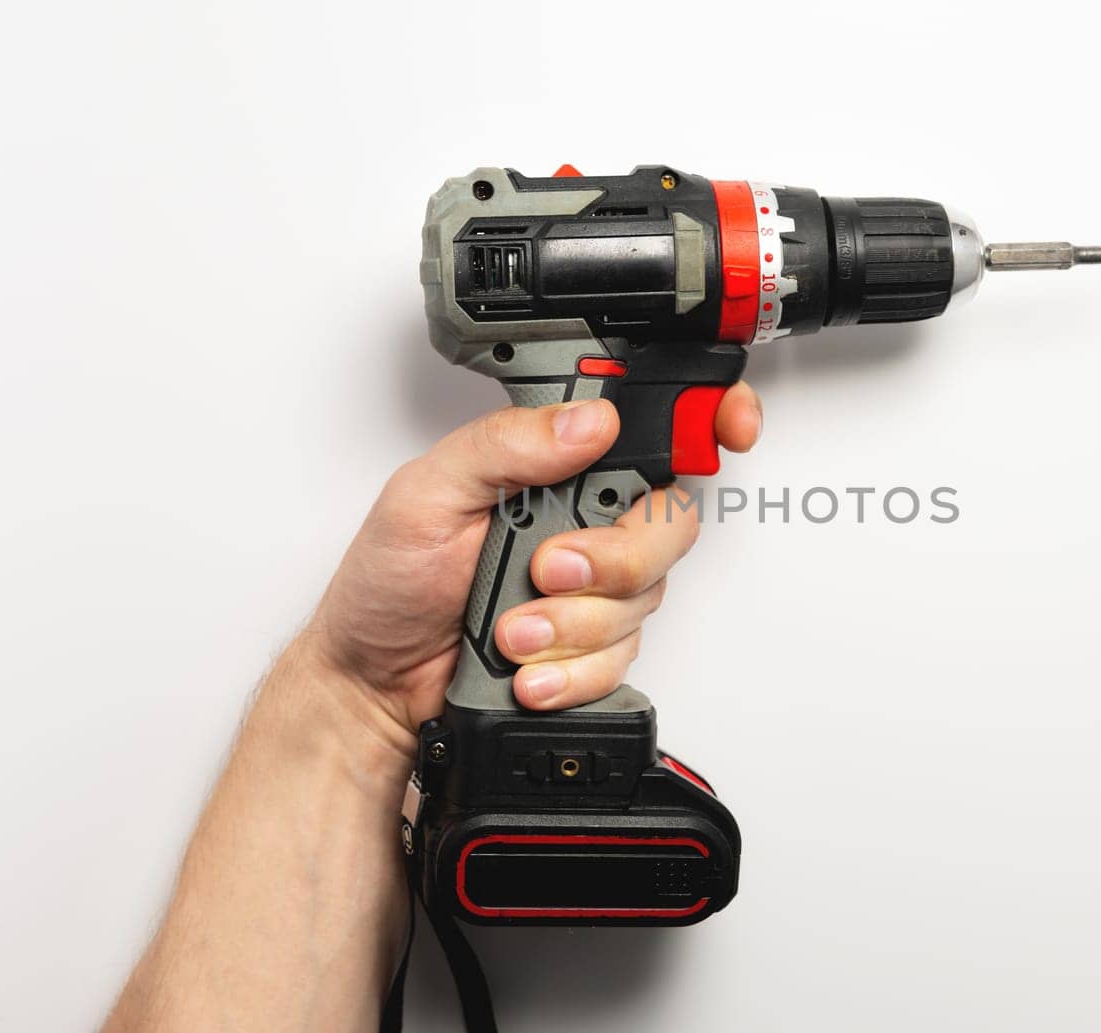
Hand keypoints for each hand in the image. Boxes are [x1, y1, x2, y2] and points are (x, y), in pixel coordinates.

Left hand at [303, 382, 762, 746]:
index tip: (728, 429)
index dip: (707, 420)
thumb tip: (588, 422)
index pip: (651, 427)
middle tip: (549, 569)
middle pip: (668, 524)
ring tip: (511, 630)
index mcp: (555, 463)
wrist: (372, 679)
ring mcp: (596, 587)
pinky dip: (573, 672)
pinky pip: (622, 661)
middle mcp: (586, 519)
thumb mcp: (427, 491)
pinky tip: (529, 669)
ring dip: (575, 624)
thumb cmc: (389, 581)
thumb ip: (507, 445)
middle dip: (613, 559)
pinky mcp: (593, 647)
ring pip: (645, 599)